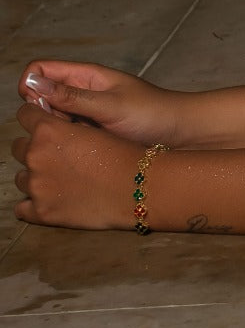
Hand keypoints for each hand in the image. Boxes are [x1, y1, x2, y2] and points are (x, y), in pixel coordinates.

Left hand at [12, 103, 142, 229]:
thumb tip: (53, 125)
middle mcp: (35, 157)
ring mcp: (36, 186)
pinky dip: (33, 204)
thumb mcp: (95, 130)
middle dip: (35, 149)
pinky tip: (51, 201)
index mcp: (48, 132)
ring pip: (20, 178)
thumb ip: (66, 126)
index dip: (36, 118)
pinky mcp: (42, 212)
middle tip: (60, 157)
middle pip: (19, 147)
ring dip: (35, 177)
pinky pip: (22, 208)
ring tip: (61, 181)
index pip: (25, 115)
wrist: (142, 187)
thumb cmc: (126, 155)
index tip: (45, 124)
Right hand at [17, 60, 186, 145]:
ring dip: (58, 132)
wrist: (184, 134)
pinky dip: (71, 143)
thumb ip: (72, 97)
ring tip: (85, 140)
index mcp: (87, 76)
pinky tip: (88, 152)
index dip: (31, 86)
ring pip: (53, 120)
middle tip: (69, 128)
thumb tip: (32, 84)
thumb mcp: (110, 105)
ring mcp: (88, 113)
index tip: (41, 107)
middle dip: (44, 115)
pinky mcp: (94, 133)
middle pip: (41, 98)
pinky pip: (69, 136)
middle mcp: (83, 92)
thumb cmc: (154, 113)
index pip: (40, 70)